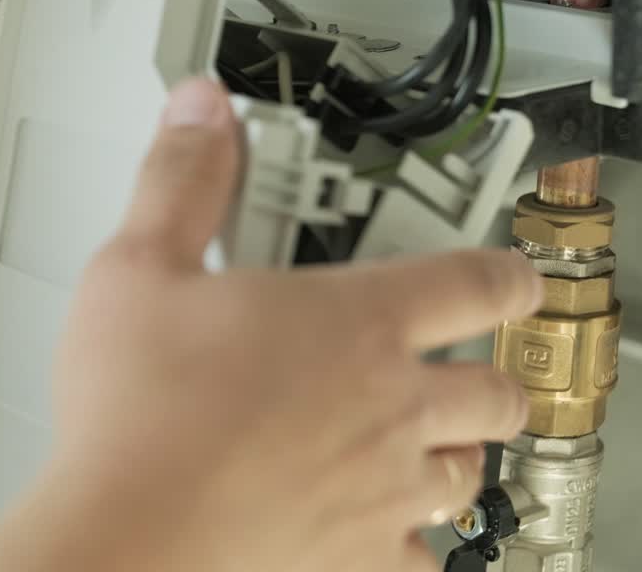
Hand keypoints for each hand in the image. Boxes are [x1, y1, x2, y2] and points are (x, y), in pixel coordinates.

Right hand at [0, 79, 541, 571]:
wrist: (126, 536)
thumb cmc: (137, 416)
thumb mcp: (138, 268)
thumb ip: (183, 181)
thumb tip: (200, 113)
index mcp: (356, 323)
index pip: (477, 284)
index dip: (509, 273)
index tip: (515, 274)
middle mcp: (391, 407)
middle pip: (496, 390)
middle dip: (491, 373)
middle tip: (467, 364)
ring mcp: (382, 490)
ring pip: (470, 473)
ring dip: (456, 451)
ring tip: (426, 442)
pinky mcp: (356, 559)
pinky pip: (422, 560)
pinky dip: (413, 544)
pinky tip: (382, 533)